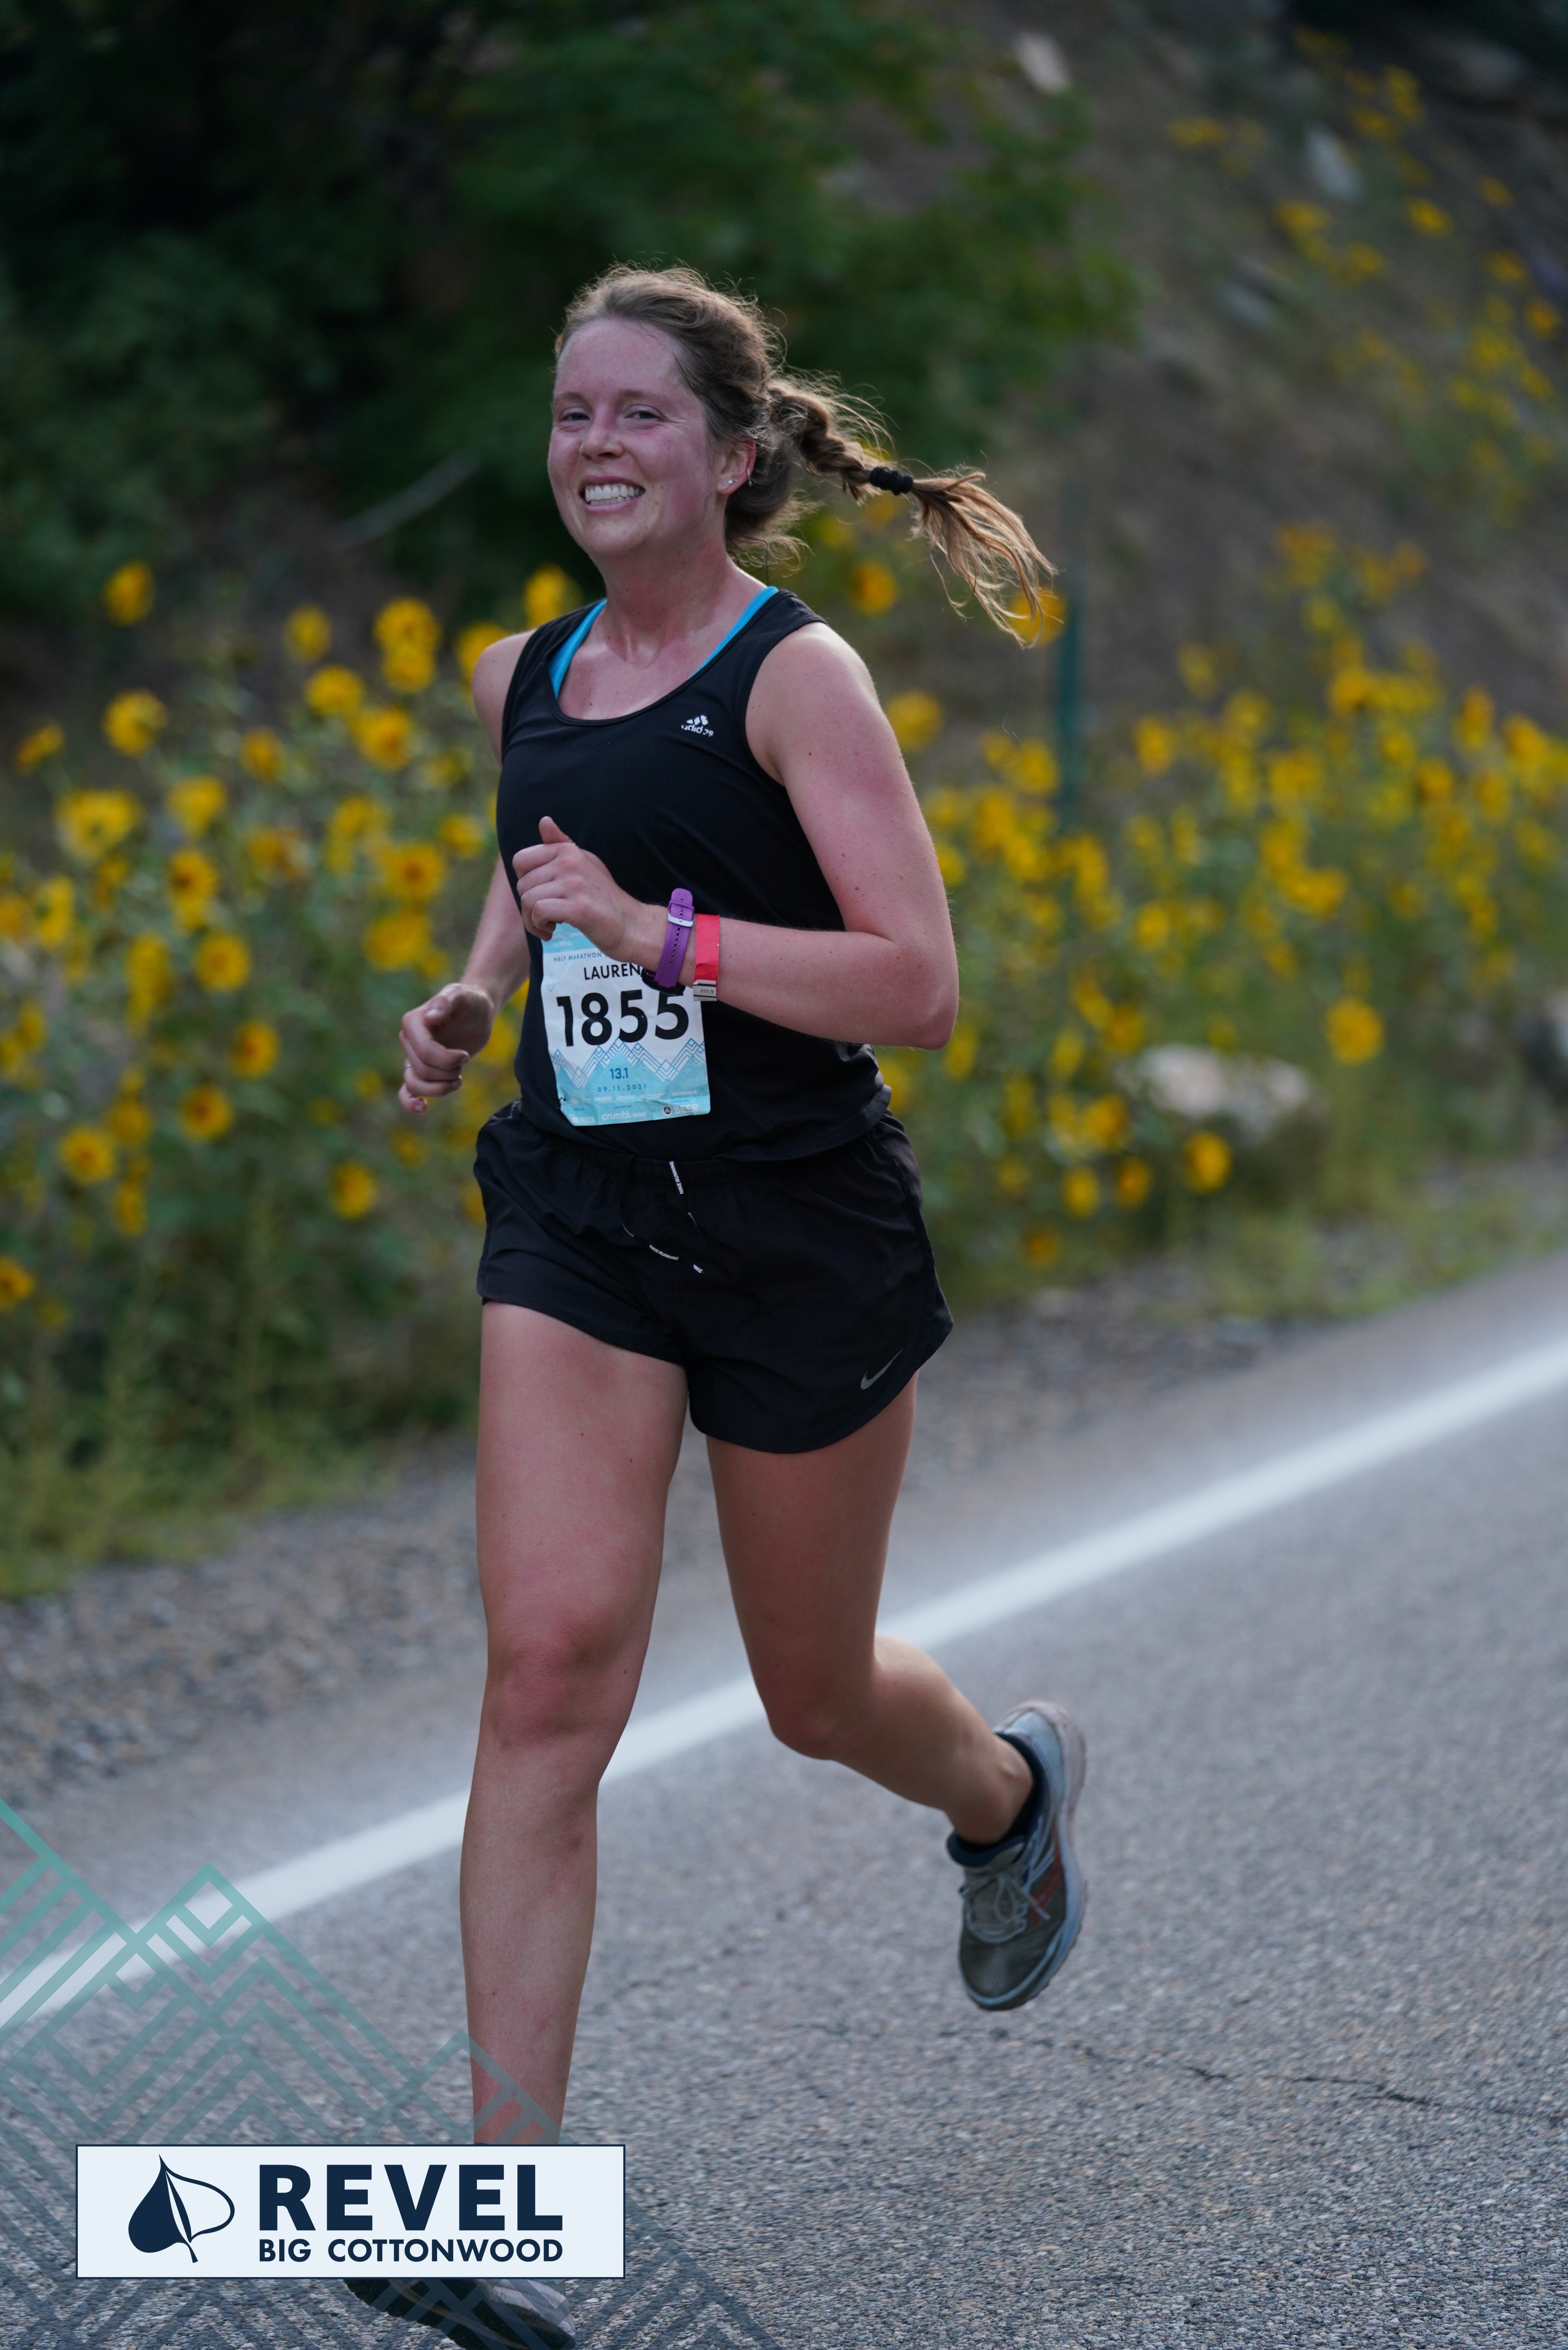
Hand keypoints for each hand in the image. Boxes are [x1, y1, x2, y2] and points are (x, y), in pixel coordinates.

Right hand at [398, 983, 495, 1112]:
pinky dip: (411, 1103)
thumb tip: (431, 1016)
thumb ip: (446, 1001)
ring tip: (458, 1079)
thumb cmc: (470, 1001)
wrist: (477, 1012)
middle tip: (465, 1058)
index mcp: (413, 1022)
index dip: (447, 1059)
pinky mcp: (422, 1070)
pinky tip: (423, 1107)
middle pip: (422, 1071)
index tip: (465, 1053)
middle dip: (449, 1071)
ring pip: (414, 1085)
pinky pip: (407, 1092)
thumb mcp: (462, 995)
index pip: (424, 1052)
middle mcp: (408, 1041)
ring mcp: (412, 1057)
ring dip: (440, 1088)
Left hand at [511, 817, 656, 963]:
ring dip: (532, 920)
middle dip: (527, 906)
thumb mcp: (584, 863)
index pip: (520, 860)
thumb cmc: (603, 896)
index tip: (540, 893)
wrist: (630, 924)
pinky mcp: (579, 908)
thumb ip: (561, 844)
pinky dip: (540, 926)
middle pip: (522, 884)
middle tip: (545, 916)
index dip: (524, 881)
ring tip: (549, 925)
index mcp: (567, 851)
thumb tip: (544, 820)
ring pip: (528, 900)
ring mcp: (575, 884)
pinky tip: (552, 931)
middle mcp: (570, 863)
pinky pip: (539, 912)